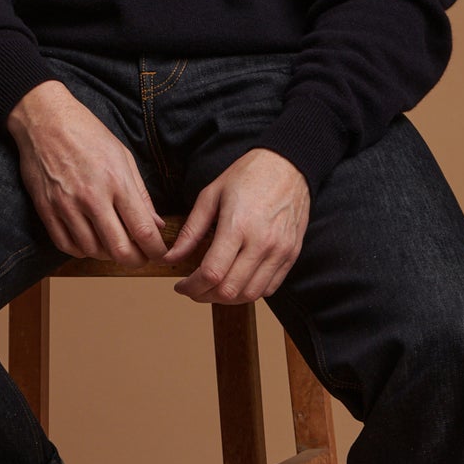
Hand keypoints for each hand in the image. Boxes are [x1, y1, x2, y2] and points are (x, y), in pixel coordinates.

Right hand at [7, 81, 169, 263]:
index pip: (143, 230)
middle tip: (140, 257)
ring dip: (108, 255)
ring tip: (115, 246)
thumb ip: (140, 194)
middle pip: (119, 249)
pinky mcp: (47, 209)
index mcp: (116, 181)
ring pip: (93, 251)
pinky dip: (82, 251)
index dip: (156, 250)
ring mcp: (66, 205)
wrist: (44, 119)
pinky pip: (66, 245)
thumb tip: (157, 224)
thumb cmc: (87, 133)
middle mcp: (92, 197)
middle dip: (135, 260)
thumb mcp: (122, 156)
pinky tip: (90, 243)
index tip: (160, 253)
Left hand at [162, 148, 309, 303]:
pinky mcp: (292, 254)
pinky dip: (250, 292)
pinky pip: (270, 288)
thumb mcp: (211, 195)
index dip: (191, 286)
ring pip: (250, 294)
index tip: (181, 285)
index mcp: (238, 225)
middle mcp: (262, 242)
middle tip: (193, 289)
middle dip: (205, 296)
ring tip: (213, 288)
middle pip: (230, 290)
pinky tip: (236, 281)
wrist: (288, 164)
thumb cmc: (247, 175)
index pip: (212, 273)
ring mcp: (280, 251)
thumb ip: (191, 230)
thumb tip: (172, 257)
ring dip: (227, 298)